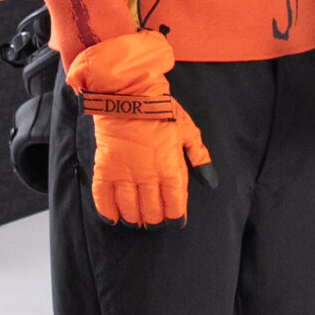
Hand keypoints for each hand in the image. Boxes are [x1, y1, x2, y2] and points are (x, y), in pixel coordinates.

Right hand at [69, 33, 211, 224]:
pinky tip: (113, 218)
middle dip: (155, 222)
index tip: (175, 221)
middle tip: (155, 221)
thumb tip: (210, 181)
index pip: (175, 205)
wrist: (128, 93)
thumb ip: (199, 157)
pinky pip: (103, 199)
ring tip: (137, 220)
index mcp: (171, 168)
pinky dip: (107, 212)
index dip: (176, 218)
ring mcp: (125, 174)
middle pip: (152, 213)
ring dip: (134, 220)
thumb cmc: (161, 110)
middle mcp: (148, 176)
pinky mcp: (105, 169)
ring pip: (129, 210)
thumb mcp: (188, 130)